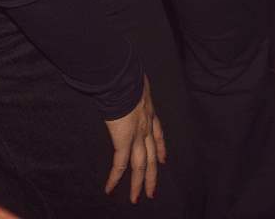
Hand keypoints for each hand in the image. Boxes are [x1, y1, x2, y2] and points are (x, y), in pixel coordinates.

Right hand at [104, 78, 165, 202]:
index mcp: (149, 113)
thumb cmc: (126, 76)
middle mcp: (146, 127)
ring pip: (140, 166)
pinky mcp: (123, 141)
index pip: (158, 135)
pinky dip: (115, 178)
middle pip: (152, 156)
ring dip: (139, 184)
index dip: (161, 149)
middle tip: (153, 191)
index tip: (164, 160)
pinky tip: (110, 189)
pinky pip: (119, 164)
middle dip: (153, 175)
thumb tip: (126, 84)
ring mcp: (137, 136)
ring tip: (137, 198)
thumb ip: (133, 89)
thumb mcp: (135, 83)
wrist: (123, 79)